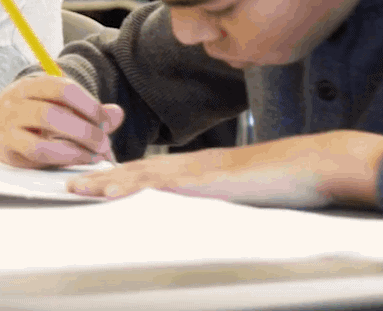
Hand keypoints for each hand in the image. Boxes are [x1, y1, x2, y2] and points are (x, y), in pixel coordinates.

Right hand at [0, 75, 124, 167]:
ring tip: (96, 153)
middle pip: (54, 111)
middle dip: (85, 129)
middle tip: (104, 142)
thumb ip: (89, 112)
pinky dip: (65, 156)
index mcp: (31, 85)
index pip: (63, 88)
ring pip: (45, 130)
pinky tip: (81, 158)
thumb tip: (117, 113)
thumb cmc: (34, 121)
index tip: (106, 120)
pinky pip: (39, 151)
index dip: (89, 104)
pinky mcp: (7, 146)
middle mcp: (15, 101)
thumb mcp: (60, 110)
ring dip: (77, 144)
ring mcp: (8, 123)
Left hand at [64, 130, 382, 208]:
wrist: (316, 164)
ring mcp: (200, 171)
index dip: (117, 179)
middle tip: (67, 186)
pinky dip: (137, 189)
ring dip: (108, 183)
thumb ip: (221, 202)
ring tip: (78, 190)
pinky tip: (118, 194)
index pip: (149, 173)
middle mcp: (193, 166)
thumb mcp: (244, 196)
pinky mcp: (211, 181)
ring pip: (143, 175)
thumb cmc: (288, 182)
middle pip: (136, 171)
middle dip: (101, 179)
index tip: (89, 185)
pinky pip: (166, 185)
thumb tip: (207, 218)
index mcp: (199, 169)